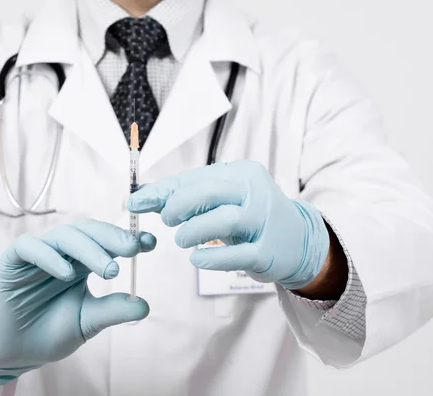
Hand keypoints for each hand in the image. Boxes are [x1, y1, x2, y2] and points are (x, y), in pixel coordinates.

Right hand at [0, 219, 155, 385]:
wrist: (14, 352)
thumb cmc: (50, 332)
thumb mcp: (87, 322)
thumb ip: (112, 311)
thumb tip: (144, 305)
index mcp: (82, 262)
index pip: (106, 241)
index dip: (127, 238)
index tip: (151, 242)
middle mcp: (62, 252)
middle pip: (88, 231)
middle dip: (112, 237)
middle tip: (133, 248)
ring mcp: (37, 253)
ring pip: (64, 236)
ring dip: (89, 249)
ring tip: (109, 270)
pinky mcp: (12, 260)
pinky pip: (30, 246)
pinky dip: (49, 255)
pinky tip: (67, 273)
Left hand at [128, 161, 328, 289]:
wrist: (298, 241)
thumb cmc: (247, 216)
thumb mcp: (220, 200)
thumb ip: (183, 196)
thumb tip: (138, 197)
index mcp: (241, 172)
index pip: (195, 177)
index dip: (161, 191)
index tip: (134, 202)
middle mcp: (255, 192)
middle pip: (209, 191)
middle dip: (179, 205)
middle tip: (167, 220)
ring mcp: (264, 222)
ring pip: (225, 220)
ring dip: (194, 231)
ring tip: (182, 240)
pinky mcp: (269, 252)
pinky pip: (237, 254)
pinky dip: (212, 258)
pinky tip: (197, 260)